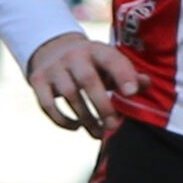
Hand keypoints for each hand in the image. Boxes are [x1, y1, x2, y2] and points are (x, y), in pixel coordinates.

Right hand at [25, 31, 142, 133]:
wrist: (53, 50)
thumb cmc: (93, 64)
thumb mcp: (110, 64)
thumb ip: (130, 75)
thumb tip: (145, 84)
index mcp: (97, 50)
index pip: (112, 60)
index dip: (123, 75)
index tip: (132, 93)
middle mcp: (74, 56)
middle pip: (88, 80)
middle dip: (102, 106)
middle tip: (113, 126)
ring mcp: (53, 67)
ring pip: (69, 95)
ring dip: (85, 118)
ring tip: (98, 133)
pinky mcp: (37, 80)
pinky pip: (48, 104)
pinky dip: (62, 119)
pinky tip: (76, 127)